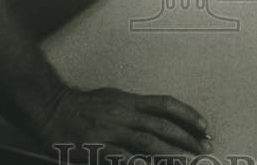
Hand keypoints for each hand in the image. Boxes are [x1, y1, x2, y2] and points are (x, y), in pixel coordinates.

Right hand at [41, 86, 210, 157]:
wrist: (52, 107)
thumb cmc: (81, 104)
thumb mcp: (112, 98)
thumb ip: (133, 109)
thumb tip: (156, 117)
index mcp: (130, 101)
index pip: (166, 105)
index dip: (188, 115)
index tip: (204, 126)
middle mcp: (125, 114)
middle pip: (163, 126)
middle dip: (187, 139)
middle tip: (205, 149)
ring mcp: (112, 131)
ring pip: (149, 142)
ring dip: (172, 153)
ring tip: (189, 162)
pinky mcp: (97, 147)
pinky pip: (123, 158)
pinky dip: (139, 163)